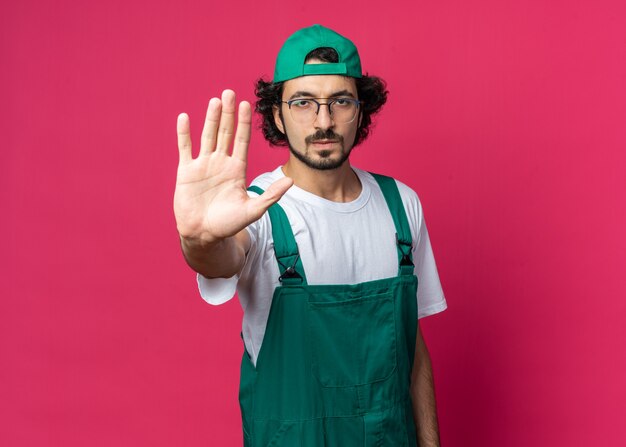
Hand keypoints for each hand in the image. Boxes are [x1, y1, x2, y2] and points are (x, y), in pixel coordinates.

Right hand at [174, 90, 292, 243]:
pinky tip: (185, 117)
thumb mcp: (253, 210)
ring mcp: (203, 165)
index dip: (244, 123)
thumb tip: (291, 181)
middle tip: (229, 92)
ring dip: (210, 118)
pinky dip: (184, 133)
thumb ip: (271, 195)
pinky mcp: (186, 171)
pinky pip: (185, 148)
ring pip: (207, 136)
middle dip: (228, 113)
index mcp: (237, 169)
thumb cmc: (228, 224)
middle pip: (225, 132)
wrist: (203, 235)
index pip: (242, 140)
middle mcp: (221, 163)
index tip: (246, 104)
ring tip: (215, 101)